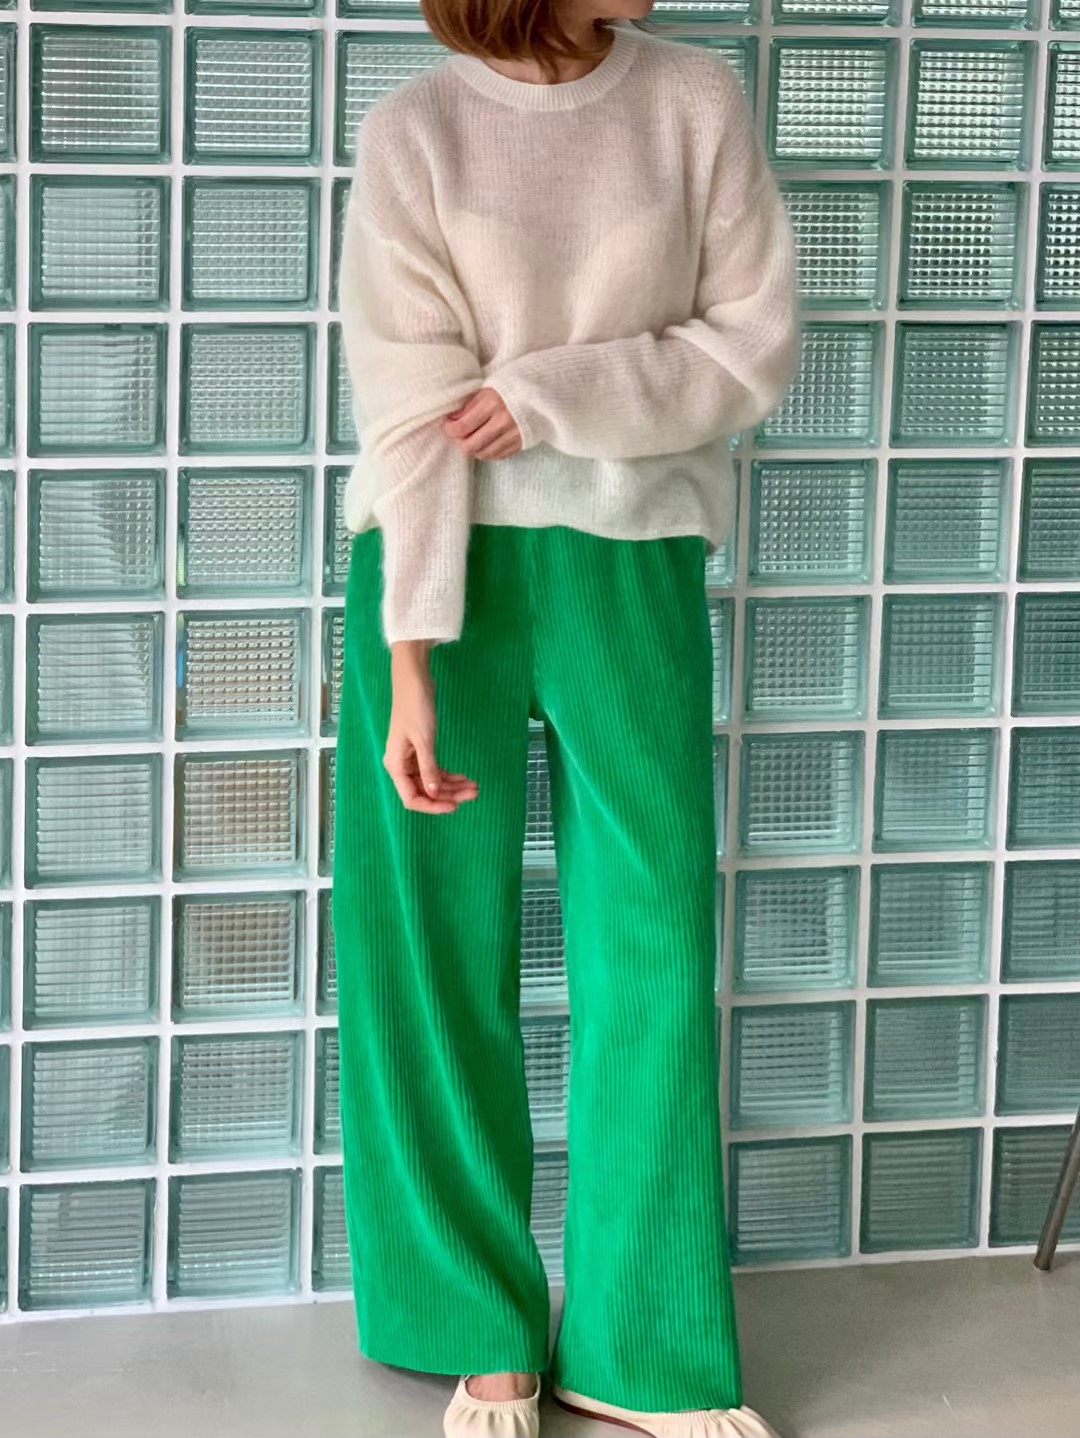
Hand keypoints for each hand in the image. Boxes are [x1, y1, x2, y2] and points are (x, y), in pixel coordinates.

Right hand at [385, 641, 478, 813]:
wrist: (414, 681)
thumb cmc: (415, 707)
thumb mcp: (423, 739)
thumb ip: (428, 768)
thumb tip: (434, 793)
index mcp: (396, 765)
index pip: (411, 798)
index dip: (432, 806)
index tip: (454, 806)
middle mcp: (401, 765)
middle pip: (425, 791)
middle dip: (449, 795)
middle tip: (474, 793)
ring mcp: (411, 758)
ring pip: (432, 782)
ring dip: (452, 786)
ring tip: (475, 786)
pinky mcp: (421, 750)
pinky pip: (434, 770)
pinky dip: (449, 775)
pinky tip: (465, 777)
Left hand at [442, 387, 522, 459]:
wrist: (542, 392)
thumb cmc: (511, 387)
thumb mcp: (488, 389)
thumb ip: (469, 405)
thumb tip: (452, 420)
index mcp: (492, 403)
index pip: (462, 427)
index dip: (449, 429)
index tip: (448, 425)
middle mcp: (502, 422)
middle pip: (469, 446)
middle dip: (459, 442)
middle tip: (458, 434)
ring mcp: (512, 435)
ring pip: (482, 454)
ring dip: (473, 447)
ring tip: (473, 437)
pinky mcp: (520, 444)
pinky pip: (496, 456)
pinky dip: (487, 451)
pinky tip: (486, 441)